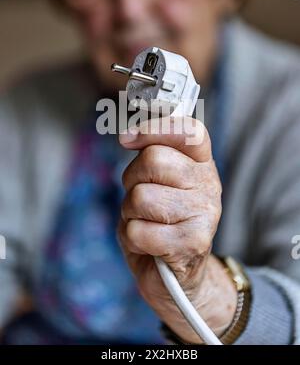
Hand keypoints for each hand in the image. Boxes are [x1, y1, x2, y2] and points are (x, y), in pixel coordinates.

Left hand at [118, 117, 236, 343]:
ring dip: (130, 212)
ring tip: (146, 222)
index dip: (156, 128)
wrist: (176, 276)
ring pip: (141, 196)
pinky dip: (132, 239)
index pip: (189, 131)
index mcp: (201, 163)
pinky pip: (139, 231)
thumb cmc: (159, 222)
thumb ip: (151, 155)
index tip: (127, 139)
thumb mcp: (155, 183)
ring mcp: (205, 214)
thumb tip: (128, 136)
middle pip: (154, 159)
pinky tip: (148, 244)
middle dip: (132, 178)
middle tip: (139, 196)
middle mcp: (208, 184)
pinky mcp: (193, 244)